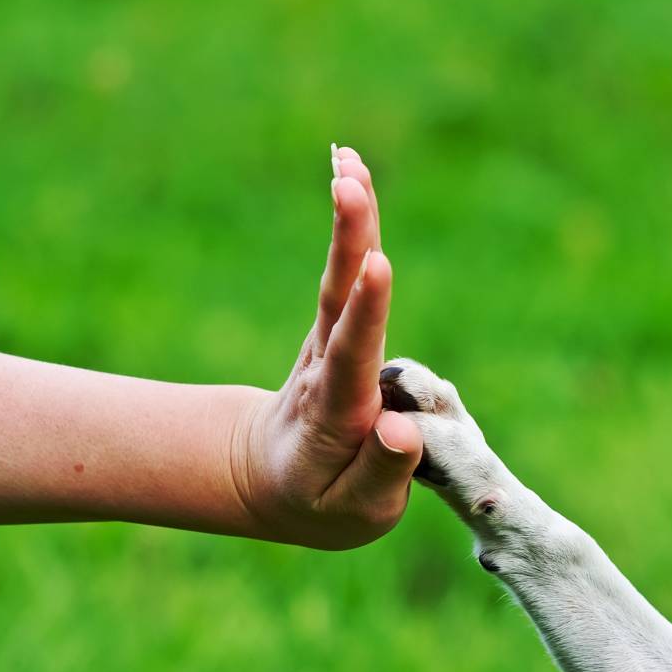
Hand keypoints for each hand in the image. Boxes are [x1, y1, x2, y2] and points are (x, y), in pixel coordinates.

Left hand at [231, 146, 422, 548]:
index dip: (366, 312)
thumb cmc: (322, 503)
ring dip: (349, 219)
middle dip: (349, 241)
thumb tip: (402, 429)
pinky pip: (347, 271)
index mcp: (336, 414)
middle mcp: (328, 368)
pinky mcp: (337, 327)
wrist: (269, 481)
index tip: (377, 266)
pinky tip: (350, 170)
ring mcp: (329, 342)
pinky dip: (352, 224)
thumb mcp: (351, 511)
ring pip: (340, 276)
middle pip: (338, 299)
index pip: (352, 357)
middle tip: (348, 183)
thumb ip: (380, 474)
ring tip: (348, 160)